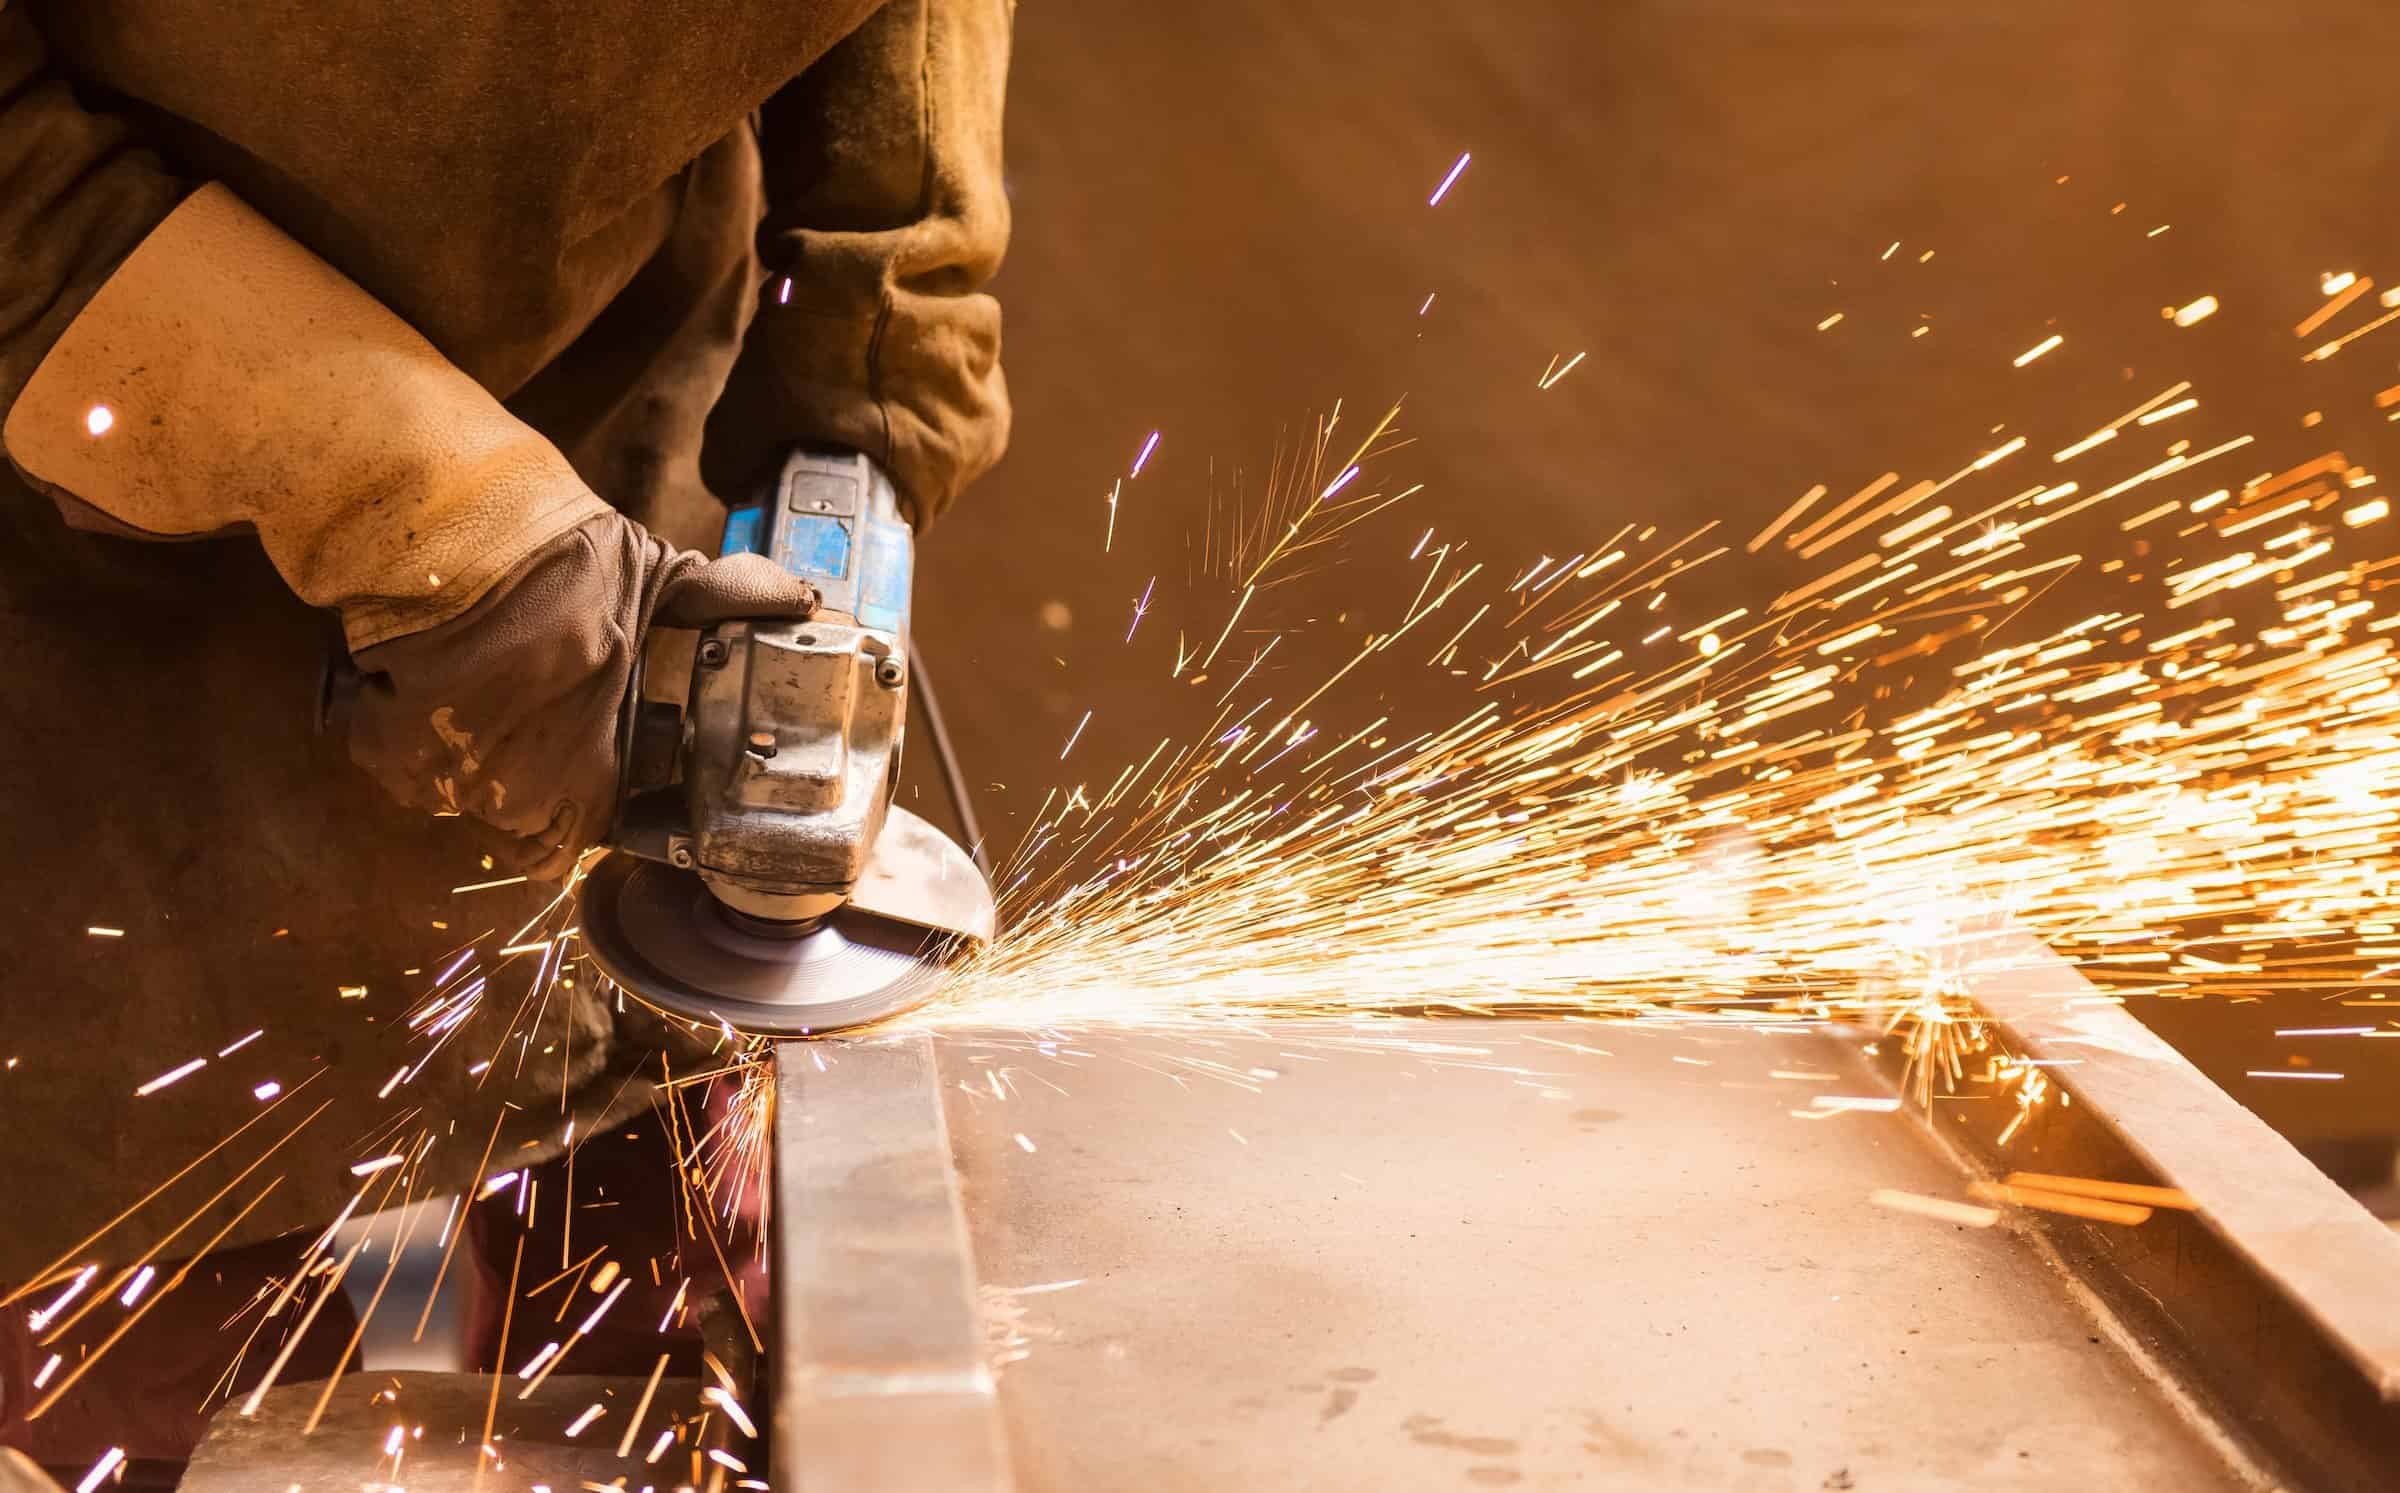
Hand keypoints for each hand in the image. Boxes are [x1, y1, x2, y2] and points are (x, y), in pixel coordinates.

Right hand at [346, 512, 815, 877]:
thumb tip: (801, 601)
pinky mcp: (389, 744)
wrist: (453, 519)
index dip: (581, 818)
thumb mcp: (655, 571)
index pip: (583, 841)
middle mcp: (525, 778)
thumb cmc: (559, 552)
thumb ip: (723, 599)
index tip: (578, 782)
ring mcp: (456, 768)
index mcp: (595, 752)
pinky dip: (390, 728)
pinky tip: (411, 682)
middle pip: (519, 828)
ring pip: (455, 798)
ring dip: (459, 759)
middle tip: (521, 726)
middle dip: (521, 787)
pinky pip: (390, 762)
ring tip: (473, 694)